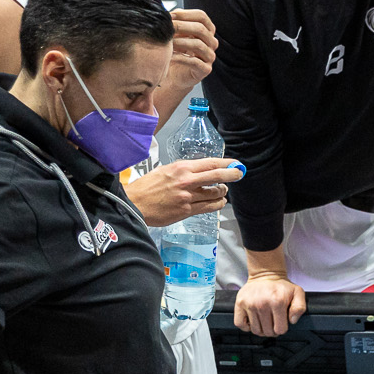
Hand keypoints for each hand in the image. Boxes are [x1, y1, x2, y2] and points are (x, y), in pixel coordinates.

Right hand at [127, 158, 241, 225]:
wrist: (133, 204)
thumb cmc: (146, 187)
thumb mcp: (164, 170)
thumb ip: (183, 170)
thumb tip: (200, 170)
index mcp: (180, 168)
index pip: (210, 163)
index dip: (226, 163)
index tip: (234, 163)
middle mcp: (186, 181)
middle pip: (217, 175)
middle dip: (233, 174)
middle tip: (239, 173)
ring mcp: (188, 197)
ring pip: (216, 193)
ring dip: (222, 191)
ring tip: (222, 190)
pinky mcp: (187, 210)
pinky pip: (210, 207)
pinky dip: (217, 203)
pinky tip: (218, 201)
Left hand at [167, 9, 216, 90]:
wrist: (175, 74)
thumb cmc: (176, 52)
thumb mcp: (176, 34)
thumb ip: (175, 22)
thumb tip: (167, 13)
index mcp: (206, 31)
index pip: (201, 16)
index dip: (186, 14)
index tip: (170, 15)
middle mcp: (211, 42)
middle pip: (201, 29)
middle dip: (182, 26)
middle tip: (167, 28)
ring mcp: (210, 56)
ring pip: (198, 45)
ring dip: (180, 42)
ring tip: (167, 42)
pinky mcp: (205, 69)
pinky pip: (195, 61)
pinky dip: (180, 58)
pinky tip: (170, 56)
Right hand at [234, 273, 304, 337]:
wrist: (266, 275)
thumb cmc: (281, 286)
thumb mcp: (298, 293)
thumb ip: (299, 307)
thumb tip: (292, 321)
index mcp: (277, 302)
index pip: (280, 329)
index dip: (282, 328)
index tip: (282, 323)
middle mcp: (262, 304)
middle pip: (267, 332)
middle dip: (272, 331)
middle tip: (273, 324)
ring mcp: (249, 304)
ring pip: (255, 330)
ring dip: (261, 330)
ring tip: (265, 323)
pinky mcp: (239, 304)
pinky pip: (239, 324)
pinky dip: (246, 327)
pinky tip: (253, 322)